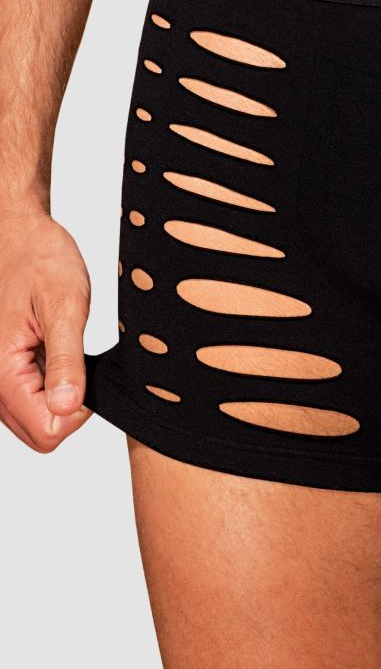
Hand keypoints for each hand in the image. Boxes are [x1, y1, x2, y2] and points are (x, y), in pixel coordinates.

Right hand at [0, 208, 91, 450]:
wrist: (22, 236)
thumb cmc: (40, 260)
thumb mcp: (65, 307)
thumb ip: (66, 361)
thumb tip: (67, 407)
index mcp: (1, 370)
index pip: (46, 431)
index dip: (77, 411)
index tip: (85, 372)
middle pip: (40, 432)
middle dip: (68, 407)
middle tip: (79, 362)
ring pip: (35, 417)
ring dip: (59, 392)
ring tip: (64, 348)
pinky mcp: (7, 369)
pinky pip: (31, 396)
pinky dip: (52, 380)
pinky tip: (56, 347)